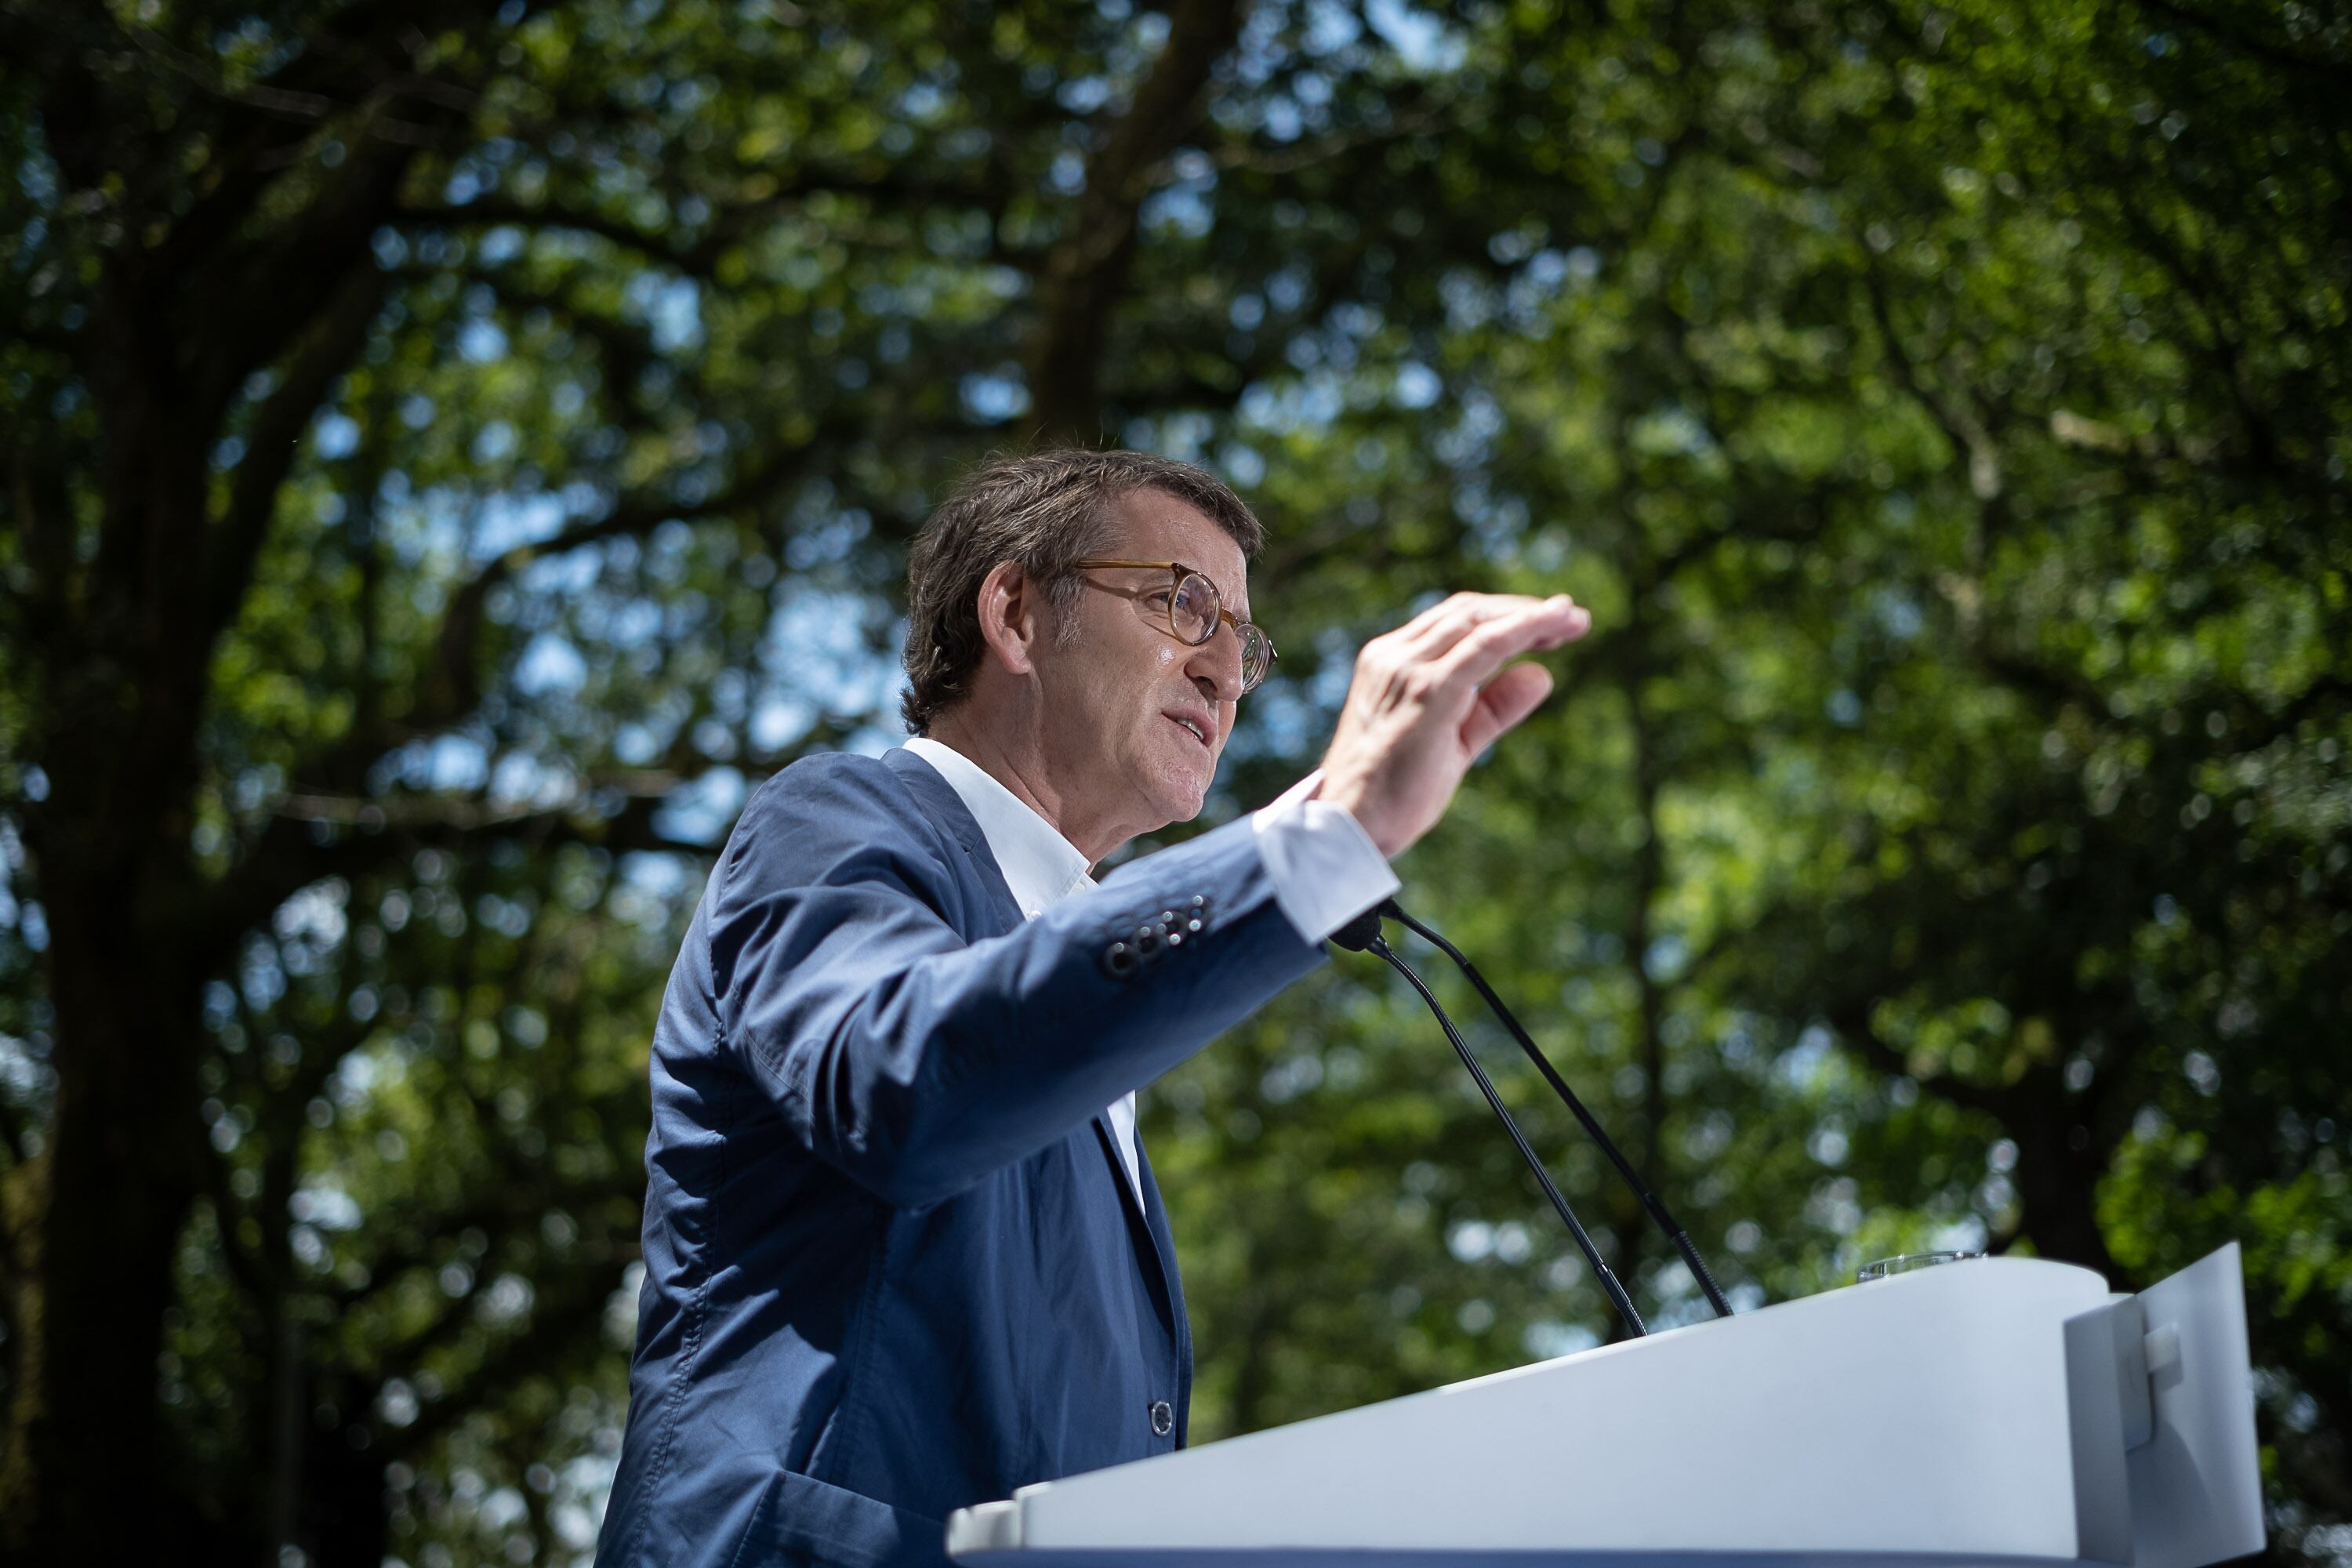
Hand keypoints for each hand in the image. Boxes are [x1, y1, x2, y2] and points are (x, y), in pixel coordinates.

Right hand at [1316, 592, 1591, 857]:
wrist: (1351, 826)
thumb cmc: (1395, 791)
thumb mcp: (1455, 742)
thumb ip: (1493, 708)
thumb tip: (1542, 674)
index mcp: (1391, 661)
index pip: (1454, 621)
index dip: (1505, 616)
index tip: (1550, 624)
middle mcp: (1394, 655)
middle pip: (1468, 611)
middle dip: (1523, 610)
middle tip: (1573, 619)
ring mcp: (1406, 670)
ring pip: (1477, 622)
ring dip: (1529, 616)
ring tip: (1573, 621)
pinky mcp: (1426, 692)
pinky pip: (1483, 648)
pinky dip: (1521, 630)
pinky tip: (1553, 627)